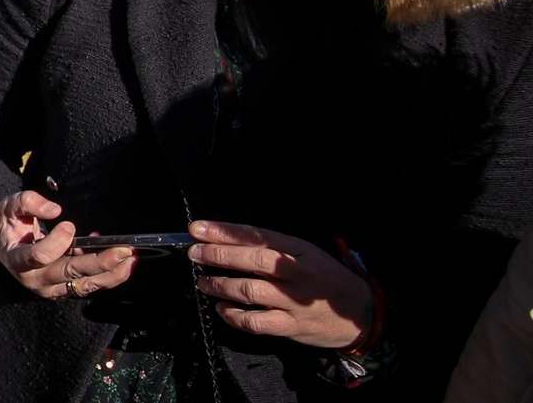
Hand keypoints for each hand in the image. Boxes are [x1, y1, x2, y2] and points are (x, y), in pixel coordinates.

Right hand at [0, 191, 135, 298]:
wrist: (5, 250)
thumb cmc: (9, 227)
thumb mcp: (9, 208)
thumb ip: (28, 202)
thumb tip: (55, 210)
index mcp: (18, 260)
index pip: (39, 256)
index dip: (57, 242)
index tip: (69, 224)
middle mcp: (36, 280)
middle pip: (71, 273)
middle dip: (100, 262)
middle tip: (124, 249)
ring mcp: (52, 288)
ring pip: (86, 285)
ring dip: (111, 273)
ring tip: (130, 258)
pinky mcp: (65, 290)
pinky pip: (89, 285)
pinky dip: (108, 274)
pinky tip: (122, 260)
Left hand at [189, 220, 372, 348]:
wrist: (361, 314)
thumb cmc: (327, 279)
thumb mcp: (306, 254)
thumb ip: (273, 248)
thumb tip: (229, 241)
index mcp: (299, 250)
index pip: (257, 236)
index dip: (225, 231)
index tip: (198, 228)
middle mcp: (296, 273)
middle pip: (251, 260)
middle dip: (217, 254)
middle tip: (195, 253)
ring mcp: (294, 301)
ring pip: (249, 290)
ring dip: (220, 284)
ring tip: (202, 281)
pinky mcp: (291, 326)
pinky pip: (256, 322)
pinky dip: (234, 315)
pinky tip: (222, 309)